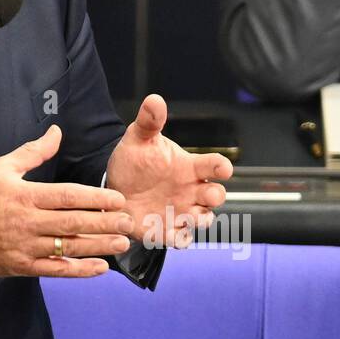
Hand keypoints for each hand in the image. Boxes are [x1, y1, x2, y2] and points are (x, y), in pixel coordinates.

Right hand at [0, 124, 134, 277]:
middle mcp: (27, 222)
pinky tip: (99, 268)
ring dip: (97, 246)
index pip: (66, 196)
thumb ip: (34, 151)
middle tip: (128, 222)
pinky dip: (79, 270)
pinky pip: (55, 269)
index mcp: (25, 196)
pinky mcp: (23, 266)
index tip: (116, 199)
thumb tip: (57, 132)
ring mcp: (26, 246)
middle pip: (72, 223)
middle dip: (103, 222)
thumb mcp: (3, 167)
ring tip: (121, 243)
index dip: (94, 198)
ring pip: (67, 247)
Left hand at [105, 94, 230, 248]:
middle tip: (207, 195)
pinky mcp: (167, 230)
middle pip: (216, 196)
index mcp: (189, 167)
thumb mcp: (139, 139)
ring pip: (203, 220)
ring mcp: (182, 211)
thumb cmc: (135, 160)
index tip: (223, 168)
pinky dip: (178, 239)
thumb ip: (149, 122)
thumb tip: (154, 99)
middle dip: (215, 196)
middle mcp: (192, 190)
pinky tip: (169, 234)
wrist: (116, 184)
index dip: (221, 166)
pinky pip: (180, 239)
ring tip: (188, 217)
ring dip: (199, 220)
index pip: (214, 165)